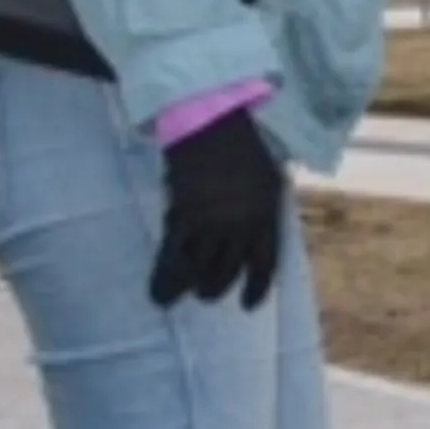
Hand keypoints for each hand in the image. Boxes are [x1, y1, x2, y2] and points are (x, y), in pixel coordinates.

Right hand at [150, 109, 287, 309]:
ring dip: (192, 286)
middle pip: (229, 270)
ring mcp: (211, 222)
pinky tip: (161, 293)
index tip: (248, 305)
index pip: (265, 264)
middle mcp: (241, 225)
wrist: (212, 123)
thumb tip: (255, 237)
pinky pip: (174, 254)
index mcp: (267, 216)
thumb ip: (263, 211)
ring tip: (184, 294)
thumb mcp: (269, 181)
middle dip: (217, 288)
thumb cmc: (244, 147)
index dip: (257, 288)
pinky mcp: (183, 215)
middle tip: (207, 294)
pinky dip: (166, 276)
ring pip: (201, 268)